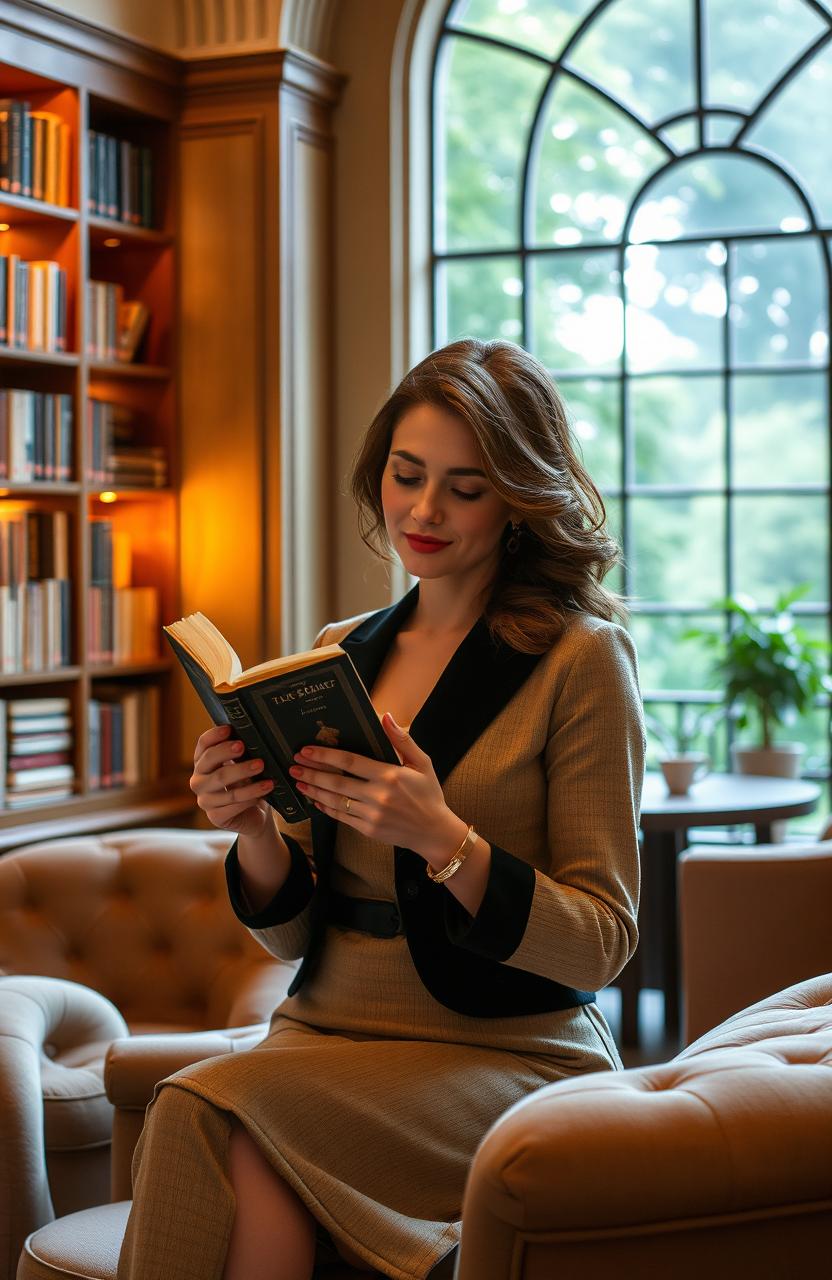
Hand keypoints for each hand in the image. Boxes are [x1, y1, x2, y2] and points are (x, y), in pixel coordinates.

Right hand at [189, 724, 275, 836]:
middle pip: (210, 761)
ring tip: (263, 769)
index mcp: (203, 763)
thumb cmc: (247, 785)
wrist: (254, 815)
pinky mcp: (215, 817)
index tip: (229, 729)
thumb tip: (250, 735)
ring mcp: (204, 800)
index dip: (214, 735)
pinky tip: (263, 792)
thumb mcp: (244, 766)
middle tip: (243, 747)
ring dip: (245, 775)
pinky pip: (233, 804)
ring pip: (223, 783)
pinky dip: (250, 796)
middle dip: (228, 752)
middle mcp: (199, 780)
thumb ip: (241, 753)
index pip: (203, 744)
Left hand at [287, 713, 459, 859]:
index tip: (308, 750)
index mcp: (390, 776)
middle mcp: (378, 796)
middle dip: (311, 773)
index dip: (326, 755)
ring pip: (335, 801)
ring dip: (313, 791)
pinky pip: (341, 817)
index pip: (350, 762)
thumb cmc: (428, 794)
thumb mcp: (422, 763)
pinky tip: (315, 800)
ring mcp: (371, 815)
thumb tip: (386, 717)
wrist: (434, 832)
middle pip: (336, 782)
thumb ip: (402, 740)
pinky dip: (326, 808)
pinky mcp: (367, 829)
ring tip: (298, 782)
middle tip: (294, 765)